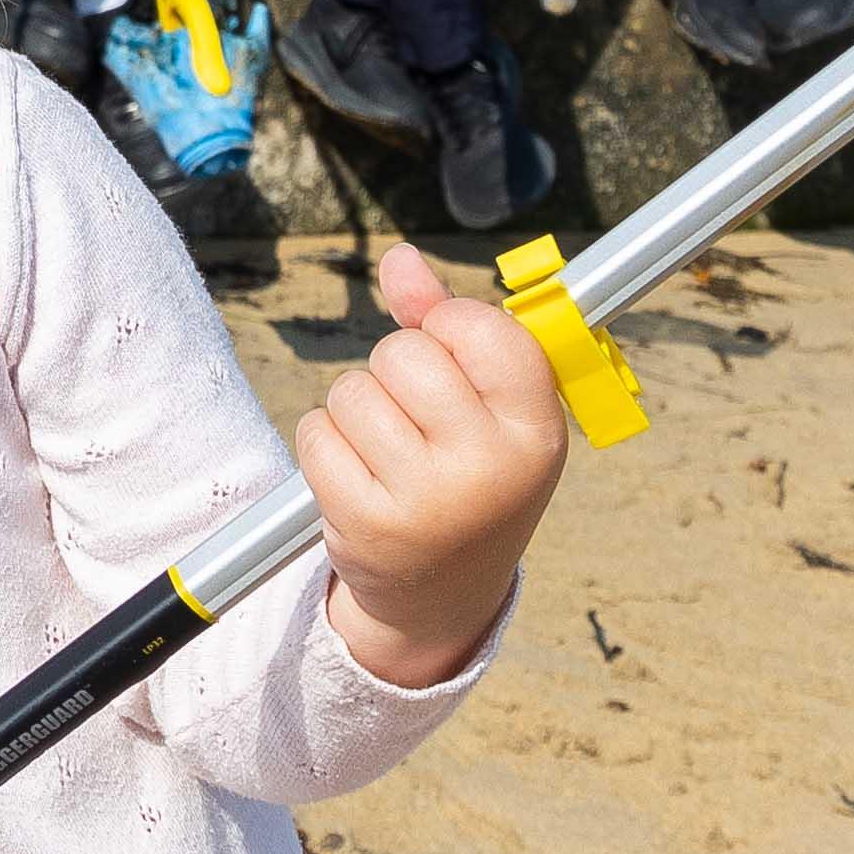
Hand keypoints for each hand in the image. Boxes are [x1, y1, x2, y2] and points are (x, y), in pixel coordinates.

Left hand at [304, 240, 574, 688]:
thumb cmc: (469, 475)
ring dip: (356, 408)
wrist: (443, 594)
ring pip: (352, 389)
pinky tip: (357, 475)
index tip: (452, 359)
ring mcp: (428, 500)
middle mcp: (490, 467)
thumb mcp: (486, 408)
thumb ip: (445, 323)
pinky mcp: (367, 524)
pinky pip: (316, 431)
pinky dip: (325, 443)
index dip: (449, 327)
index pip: (482, 327)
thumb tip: (400, 259)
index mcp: (537, 431)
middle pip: (404, 351)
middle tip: (417, 419)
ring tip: (389, 452)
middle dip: (395, 369)